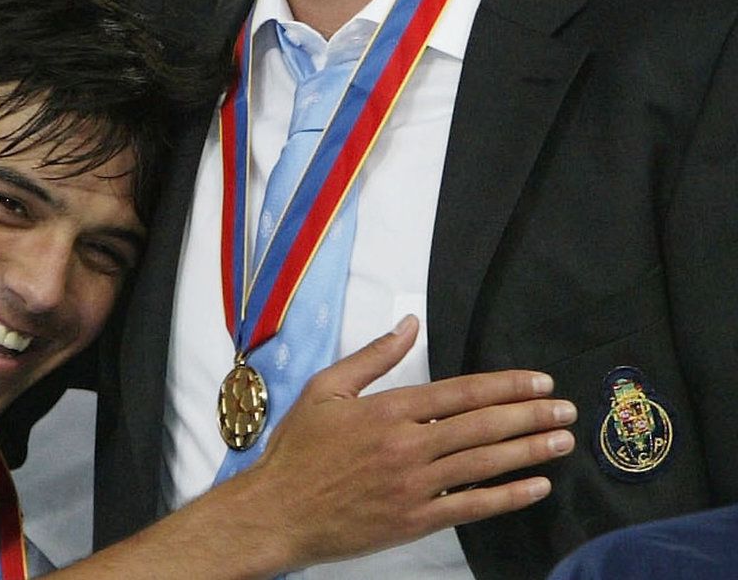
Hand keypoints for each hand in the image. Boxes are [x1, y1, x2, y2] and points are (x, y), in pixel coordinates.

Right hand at [48, 319, 574, 579]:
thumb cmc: (298, 449)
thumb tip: (409, 325)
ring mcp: (415, 486)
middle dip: (530, 415)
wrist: (279, 510)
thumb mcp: (325, 389)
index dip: (505, 386)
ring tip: (562, 441)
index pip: (461, 393)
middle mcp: (408, 446)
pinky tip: (535, 486)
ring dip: (529, 451)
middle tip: (566, 409)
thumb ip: (372, 357)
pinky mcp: (416, 519)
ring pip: (485, 464)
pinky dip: (507, 496)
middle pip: (483, 427)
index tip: (539, 381)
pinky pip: (472, 507)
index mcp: (388, 410)